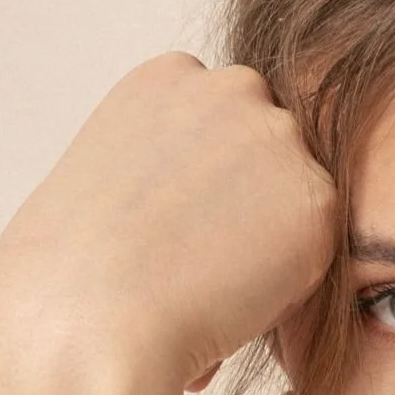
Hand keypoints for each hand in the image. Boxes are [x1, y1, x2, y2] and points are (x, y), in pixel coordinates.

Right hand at [0, 53, 337, 393]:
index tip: (173, 219)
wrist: (90, 318)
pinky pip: (317, 245)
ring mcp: (278, 138)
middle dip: (249, 196)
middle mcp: (232, 89)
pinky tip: (234, 297)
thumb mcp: (108, 176)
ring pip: (296, 196)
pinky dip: (289, 279)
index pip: (221, 121)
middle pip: (268, 147)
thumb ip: (169, 159)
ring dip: (272, 236)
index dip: (205, 179)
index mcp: (170, 75)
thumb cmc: (77, 270)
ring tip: (209, 281)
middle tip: (197, 256)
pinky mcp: (316, 197)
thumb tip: (211, 195)